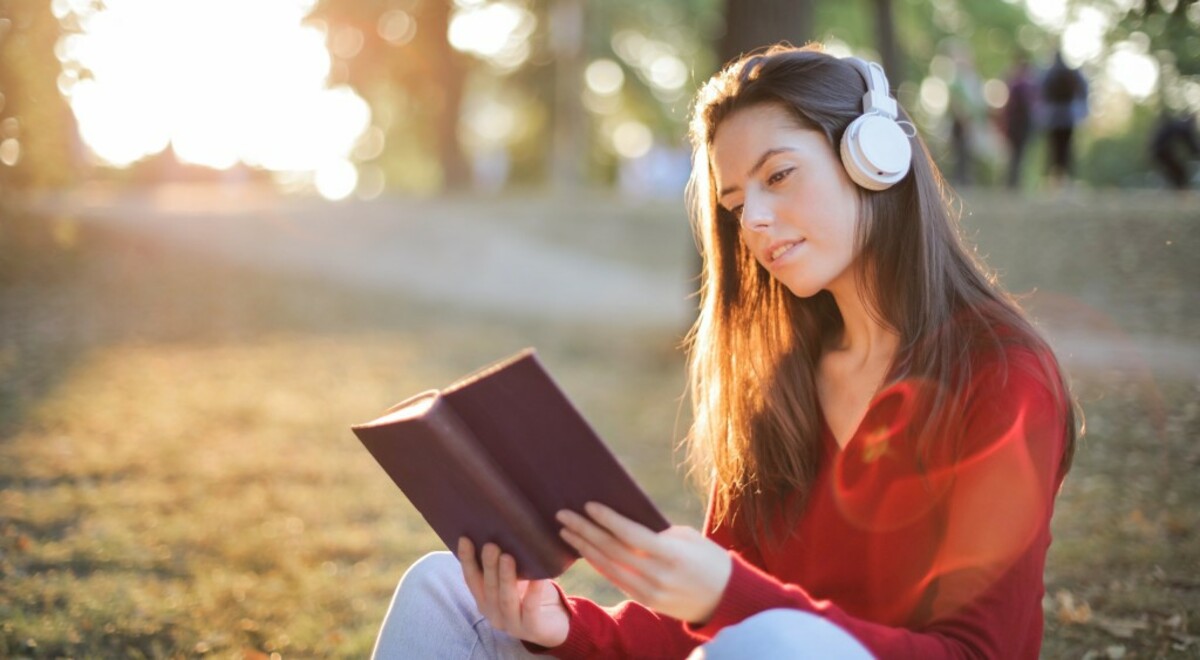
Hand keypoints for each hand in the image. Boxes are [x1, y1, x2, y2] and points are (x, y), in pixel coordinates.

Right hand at [457, 537, 569, 648]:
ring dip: (505, 577)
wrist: (556, 623)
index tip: (465, 538)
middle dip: (489, 566)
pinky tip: (538, 578)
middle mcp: (494, 614)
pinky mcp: (532, 629)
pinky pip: (531, 609)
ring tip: (508, 557)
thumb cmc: (531, 594)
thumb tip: (501, 529)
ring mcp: (512, 623)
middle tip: (491, 545)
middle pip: (489, 588)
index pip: (472, 579)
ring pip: (506, 599)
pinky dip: (533, 593)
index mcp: (485, 601)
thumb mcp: (515, 579)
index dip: (467, 560)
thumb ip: (505, 563)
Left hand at [557, 503, 731, 623]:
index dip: (607, 519)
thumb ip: (656, 533)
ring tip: (565, 531)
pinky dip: (597, 563)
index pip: (630, 534)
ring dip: (584, 547)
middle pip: (612, 550)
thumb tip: (623, 521)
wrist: (724, 598)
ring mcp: (649, 591)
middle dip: (585, 531)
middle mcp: (657, 575)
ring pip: (608, 566)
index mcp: (671, 554)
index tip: (588, 505)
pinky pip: (615, 579)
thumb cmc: (707, 558)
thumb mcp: (688, 538)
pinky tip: (584, 550)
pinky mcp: (645, 600)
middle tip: (563, 515)